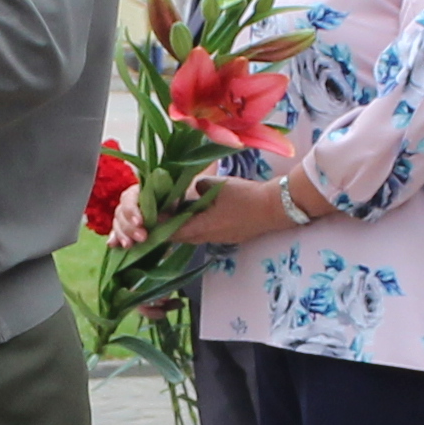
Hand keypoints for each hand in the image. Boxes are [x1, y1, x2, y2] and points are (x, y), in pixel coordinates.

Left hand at [162, 175, 297, 249]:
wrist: (275, 208)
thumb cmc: (246, 196)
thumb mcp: (218, 185)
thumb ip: (200, 186)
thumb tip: (194, 188)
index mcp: (203, 227)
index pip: (172, 233)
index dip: (158, 227)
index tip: (148, 220)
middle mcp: (209, 238)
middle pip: (181, 237)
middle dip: (169, 228)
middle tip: (159, 216)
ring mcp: (221, 239)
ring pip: (195, 236)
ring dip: (184, 227)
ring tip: (176, 213)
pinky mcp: (230, 236)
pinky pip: (208, 234)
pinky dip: (198, 226)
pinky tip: (199, 214)